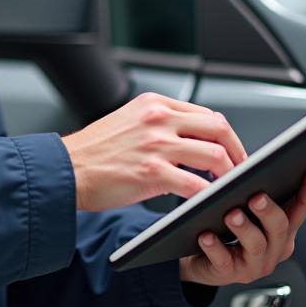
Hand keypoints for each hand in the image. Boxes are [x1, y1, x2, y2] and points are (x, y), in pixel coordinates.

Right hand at [62, 92, 246, 211]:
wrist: (65, 169)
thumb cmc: (94, 151)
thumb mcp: (129, 121)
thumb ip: (159, 125)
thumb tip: (189, 142)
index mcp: (154, 104)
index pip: (205, 113)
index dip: (225, 134)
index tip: (231, 149)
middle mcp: (158, 118)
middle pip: (218, 128)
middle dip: (236, 150)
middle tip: (240, 168)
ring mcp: (156, 144)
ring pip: (213, 154)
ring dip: (228, 174)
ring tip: (228, 187)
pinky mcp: (151, 172)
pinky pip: (194, 184)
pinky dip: (208, 195)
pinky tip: (209, 202)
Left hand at [178, 163, 305, 286]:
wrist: (201, 260)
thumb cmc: (226, 228)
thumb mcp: (247, 209)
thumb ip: (257, 192)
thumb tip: (259, 165)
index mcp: (283, 228)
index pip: (303, 206)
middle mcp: (274, 248)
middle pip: (280, 227)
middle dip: (269, 210)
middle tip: (257, 196)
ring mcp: (254, 264)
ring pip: (255, 245)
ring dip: (244, 227)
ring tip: (232, 214)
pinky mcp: (230, 274)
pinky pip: (224, 261)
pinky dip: (215, 247)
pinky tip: (206, 235)